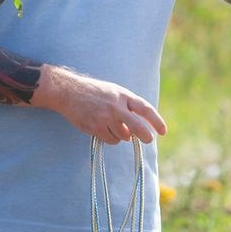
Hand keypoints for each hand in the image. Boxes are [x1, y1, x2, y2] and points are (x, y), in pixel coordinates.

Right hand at [49, 71, 166, 144]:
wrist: (68, 91)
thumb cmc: (93, 92)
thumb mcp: (113, 91)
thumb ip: (127, 105)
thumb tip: (139, 125)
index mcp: (123, 95)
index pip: (145, 108)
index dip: (156, 120)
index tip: (163, 131)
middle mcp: (116, 106)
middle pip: (137, 126)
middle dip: (145, 135)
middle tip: (148, 140)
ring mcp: (105, 118)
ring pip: (123, 136)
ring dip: (122, 135)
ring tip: (112, 125)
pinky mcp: (95, 127)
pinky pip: (111, 140)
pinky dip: (111, 138)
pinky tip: (103, 129)